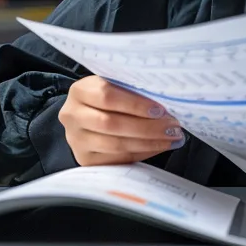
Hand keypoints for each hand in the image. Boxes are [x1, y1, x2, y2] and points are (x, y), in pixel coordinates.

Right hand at [59, 77, 184, 165]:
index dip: (135, 104)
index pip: (107, 96)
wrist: (85, 117)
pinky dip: (142, 153)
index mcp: (80, 91)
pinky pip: (117, 159)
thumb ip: (131, 90)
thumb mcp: (113, 86)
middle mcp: (72, 116)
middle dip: (147, 127)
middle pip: (111, 124)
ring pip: (115, 145)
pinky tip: (158, 146)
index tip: (161, 109)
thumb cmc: (107, 98)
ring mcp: (76, 140)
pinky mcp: (85, 159)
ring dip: (149, 142)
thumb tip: (166, 103)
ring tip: (171, 138)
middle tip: (173, 127)